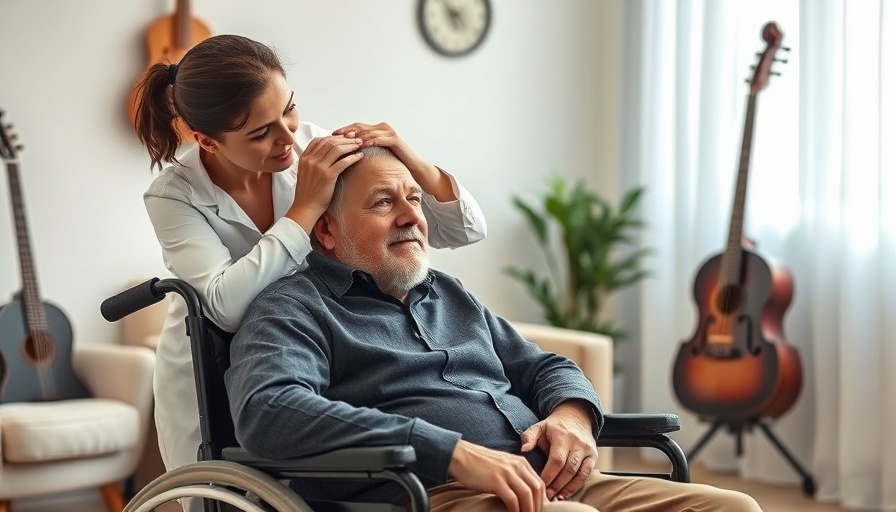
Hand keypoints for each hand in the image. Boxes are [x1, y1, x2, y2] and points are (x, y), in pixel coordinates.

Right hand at [288, 135, 362, 232]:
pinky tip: (359, 156)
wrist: (305, 207)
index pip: (320, 140)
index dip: (333, 136)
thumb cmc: (308, 192)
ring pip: (337, 149)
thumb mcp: (305, 172)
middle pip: (330, 142)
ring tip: (359, 145)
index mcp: (304, 158)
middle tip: (356, 138)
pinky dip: (352, 157)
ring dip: (350, 145)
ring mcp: (319, 167)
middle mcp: (310, 160)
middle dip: (345, 139)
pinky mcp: (328, 176)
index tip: (344, 136)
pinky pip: (343, 162)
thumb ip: (312, 161)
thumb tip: (326, 152)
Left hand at [332, 122, 455, 201]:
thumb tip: (342, 152)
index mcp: (375, 130)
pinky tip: (362, 145)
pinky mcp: (395, 139)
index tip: (330, 136)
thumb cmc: (392, 163)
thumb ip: (362, 149)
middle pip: (360, 127)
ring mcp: (389, 132)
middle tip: (334, 136)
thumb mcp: (374, 155)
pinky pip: (380, 138)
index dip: (343, 131)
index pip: (355, 127)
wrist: (413, 168)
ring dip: (357, 136)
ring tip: (346, 140)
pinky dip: (371, 140)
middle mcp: (382, 128)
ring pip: (369, 132)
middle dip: (346, 131)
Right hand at [448, 440, 545, 511]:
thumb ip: (514, 474)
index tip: (538, 510)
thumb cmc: (478, 464)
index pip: (540, 483)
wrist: (460, 456)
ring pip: (527, 495)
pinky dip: (516, 510)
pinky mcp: (496, 481)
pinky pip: (512, 500)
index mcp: (521, 462)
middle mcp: (517, 466)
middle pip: (537, 489)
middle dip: (537, 507)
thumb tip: (523, 493)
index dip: (541, 500)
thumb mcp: (502, 465)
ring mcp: (507, 473)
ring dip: (528, 510)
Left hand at [520, 401, 597, 500]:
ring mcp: (587, 450)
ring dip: (566, 488)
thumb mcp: (539, 427)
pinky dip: (576, 486)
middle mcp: (577, 443)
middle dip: (557, 485)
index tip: (539, 484)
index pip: (557, 460)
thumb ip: (529, 437)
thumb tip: (524, 450)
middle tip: (546, 496)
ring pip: (579, 474)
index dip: (548, 475)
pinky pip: (586, 474)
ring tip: (554, 497)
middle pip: (568, 469)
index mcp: (562, 436)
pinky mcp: (593, 456)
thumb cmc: (553, 427)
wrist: (575, 418)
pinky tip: (565, 493)